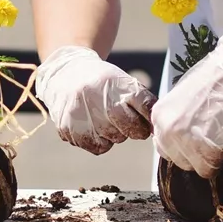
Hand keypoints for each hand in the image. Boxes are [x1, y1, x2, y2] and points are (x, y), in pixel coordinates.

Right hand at [34, 45, 155, 154]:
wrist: (66, 73)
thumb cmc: (102, 81)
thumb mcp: (123, 81)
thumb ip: (142, 101)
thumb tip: (156, 126)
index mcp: (119, 86)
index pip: (146, 108)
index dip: (149, 117)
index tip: (146, 119)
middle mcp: (103, 103)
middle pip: (133, 129)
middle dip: (135, 128)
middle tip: (125, 120)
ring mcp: (86, 118)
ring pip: (116, 139)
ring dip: (116, 134)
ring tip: (105, 118)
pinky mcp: (71, 130)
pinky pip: (98, 148)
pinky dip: (101, 141)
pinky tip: (94, 126)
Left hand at [151, 25, 222, 177]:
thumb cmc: (216, 78)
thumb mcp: (184, 96)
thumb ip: (177, 117)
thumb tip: (184, 132)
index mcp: (159, 116)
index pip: (164, 145)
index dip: (182, 145)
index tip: (196, 139)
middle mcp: (166, 130)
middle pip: (177, 159)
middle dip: (193, 154)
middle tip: (211, 140)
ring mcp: (185, 141)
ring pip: (192, 166)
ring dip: (206, 158)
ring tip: (220, 140)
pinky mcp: (204, 149)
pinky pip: (208, 169)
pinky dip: (218, 161)